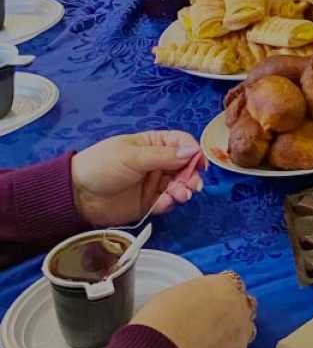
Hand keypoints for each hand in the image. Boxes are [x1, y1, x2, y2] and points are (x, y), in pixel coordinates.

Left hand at [71, 131, 203, 226]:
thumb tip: (193, 151)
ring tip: (180, 195)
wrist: (77, 195)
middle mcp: (157, 162)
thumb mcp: (133, 156)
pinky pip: (166, 202)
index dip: (193, 152)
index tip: (200, 164)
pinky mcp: (148, 202)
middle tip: (191, 185)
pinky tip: (164, 203)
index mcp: (153, 144)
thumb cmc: (102, 165)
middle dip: (191, 176)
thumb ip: (163, 156)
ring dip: (183, 190)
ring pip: (179, 185)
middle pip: (185, 166)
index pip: (182, 144)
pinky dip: (169, 203)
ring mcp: (153, 183)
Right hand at [132, 272, 255, 347]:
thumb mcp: (176, 294)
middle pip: (243, 304)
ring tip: (212, 343)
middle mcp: (238, 305)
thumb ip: (197, 294)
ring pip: (246, 328)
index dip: (220, 294)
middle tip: (213, 323)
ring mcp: (241, 332)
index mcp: (223, 284)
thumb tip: (198, 302)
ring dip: (234, 332)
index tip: (212, 303)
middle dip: (232, 312)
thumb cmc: (159, 321)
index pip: (231, 284)